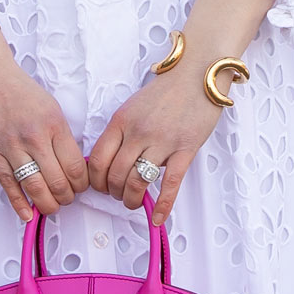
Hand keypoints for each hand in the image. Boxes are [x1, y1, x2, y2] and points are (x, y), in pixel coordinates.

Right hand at [0, 31, 89, 221]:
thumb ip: (62, 137)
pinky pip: (8, 186)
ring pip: (35, 188)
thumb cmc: (20, 91)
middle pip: (58, 182)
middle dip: (66, 198)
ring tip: (51, 206)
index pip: (76, 167)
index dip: (81, 184)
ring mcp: (10, 147)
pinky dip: (19, 204)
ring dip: (47, 204)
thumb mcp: (52, 108)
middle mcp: (34, 137)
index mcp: (54, 125)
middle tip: (66, 198)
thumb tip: (74, 168)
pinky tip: (27, 214)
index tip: (80, 187)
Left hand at [86, 68, 223, 225]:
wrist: (198, 74)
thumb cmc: (166, 92)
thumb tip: (107, 160)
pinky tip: (158, 219)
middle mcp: (138, 132)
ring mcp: (162, 141)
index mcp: (121, 121)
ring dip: (131, 199)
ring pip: (137, 182)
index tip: (100, 187)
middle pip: (114, 175)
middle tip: (118, 196)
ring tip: (133, 203)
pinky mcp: (185, 149)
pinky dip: (163, 205)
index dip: (95, 181)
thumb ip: (120, 132)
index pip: (97, 160)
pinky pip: (170, 184)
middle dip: (113, 192)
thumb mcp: (132, 107)